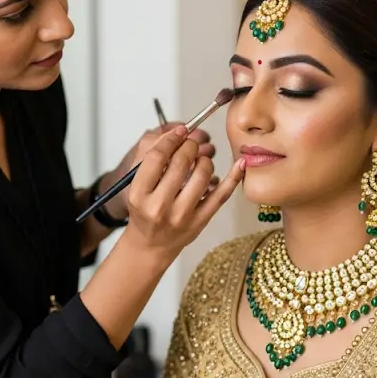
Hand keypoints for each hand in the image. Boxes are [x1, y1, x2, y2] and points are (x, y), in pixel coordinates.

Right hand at [124, 127, 243, 264]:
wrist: (150, 245)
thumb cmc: (144, 212)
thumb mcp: (136, 187)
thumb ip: (152, 161)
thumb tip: (180, 133)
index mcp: (139, 194)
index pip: (157, 156)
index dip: (171, 139)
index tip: (180, 131)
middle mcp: (160, 206)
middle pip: (181, 161)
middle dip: (189, 145)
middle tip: (190, 144)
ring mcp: (182, 215)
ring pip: (203, 173)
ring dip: (205, 159)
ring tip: (200, 160)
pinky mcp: (201, 221)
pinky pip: (222, 194)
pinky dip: (234, 176)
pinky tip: (240, 163)